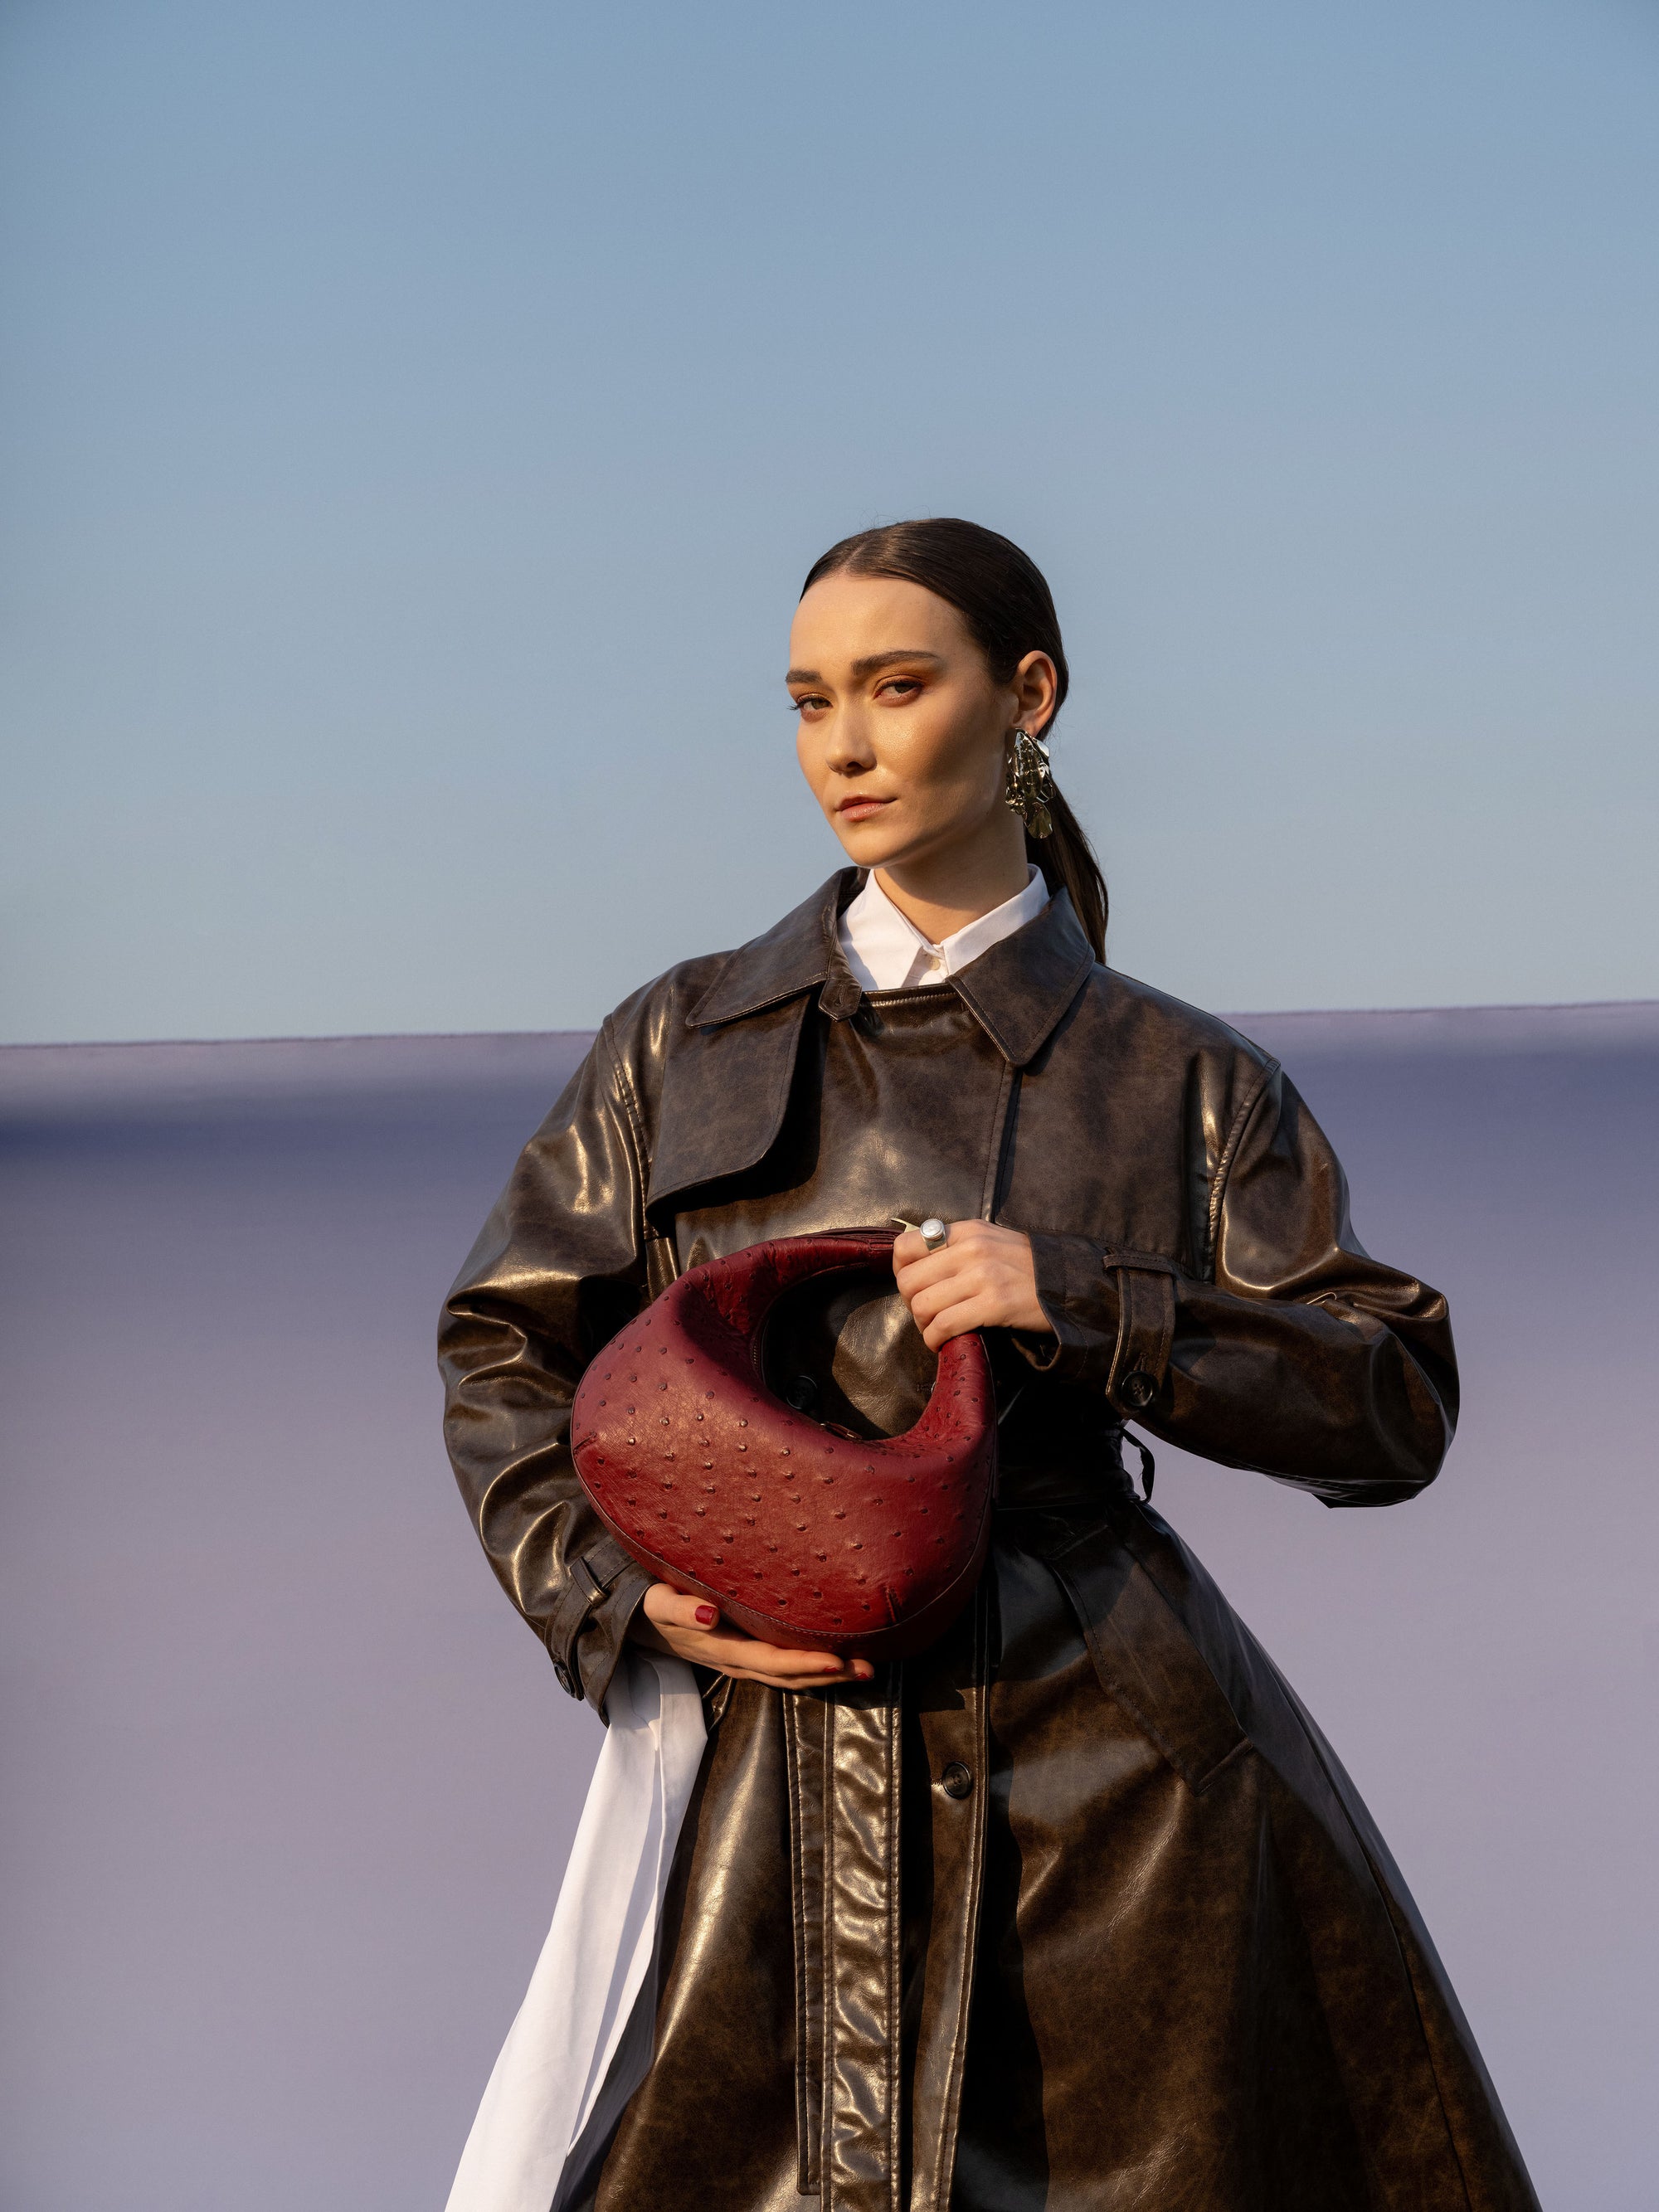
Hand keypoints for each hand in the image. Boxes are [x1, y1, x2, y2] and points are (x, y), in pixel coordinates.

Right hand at [628, 1582, 874, 1689]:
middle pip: (790, 1675)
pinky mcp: (744, 1655)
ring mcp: (741, 1661)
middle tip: (870, 1668)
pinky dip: (812, 1668)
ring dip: (828, 1676)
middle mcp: (736, 1660)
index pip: (771, 1660)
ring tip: (866, 1669)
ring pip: (790, 1675)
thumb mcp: (657, 1602)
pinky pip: (783, 1667)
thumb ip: (681, 1608)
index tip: (838, 1660)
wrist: (634, 1620)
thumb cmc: (650, 1604)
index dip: (805, 1662)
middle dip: (830, 1674)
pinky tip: (837, 1662)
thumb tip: (711, 1615)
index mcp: (721, 1648)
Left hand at [893, 1218, 1052, 1349]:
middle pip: (909, 1281)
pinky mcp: (995, 1304)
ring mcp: (983, 1276)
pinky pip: (945, 1324)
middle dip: (911, 1304)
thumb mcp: (990, 1241)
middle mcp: (971, 1249)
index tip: (914, 1289)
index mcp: (966, 1231)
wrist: (1070, 1284)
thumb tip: (917, 1264)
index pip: (906, 1246)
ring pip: (923, 1305)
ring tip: (936, 1330)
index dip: (900, 1273)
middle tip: (927, 1315)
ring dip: (924, 1325)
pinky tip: (943, 1342)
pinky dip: (936, 1339)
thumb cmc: (1026, 1267)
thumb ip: (956, 1247)